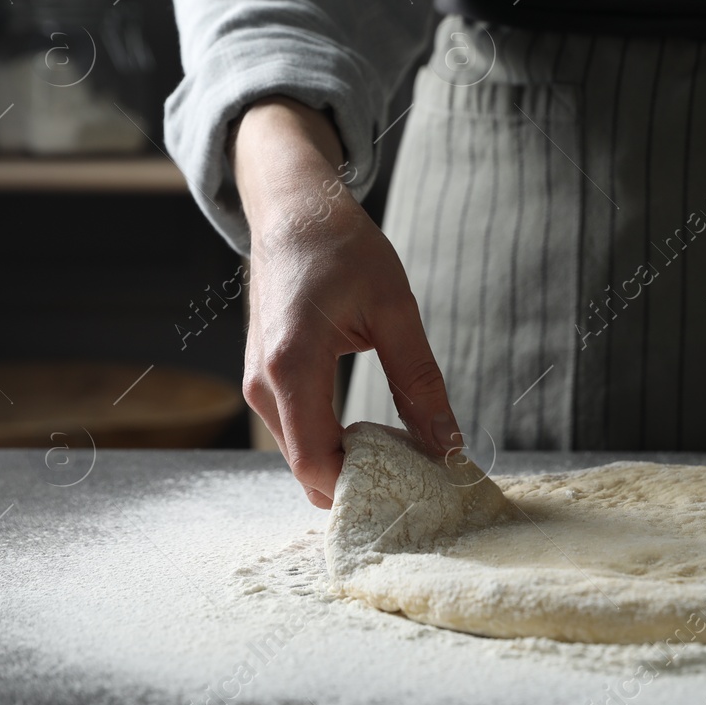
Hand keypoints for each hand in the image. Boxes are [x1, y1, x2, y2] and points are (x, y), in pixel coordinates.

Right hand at [234, 97, 460, 507]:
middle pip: (308, 469)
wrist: (294, 211)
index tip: (416, 493)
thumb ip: (420, 383)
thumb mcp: (396, 310)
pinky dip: (334, 445)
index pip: (318, 463)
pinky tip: (377, 436)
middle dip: (362, 484)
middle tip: (422, 483)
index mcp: (291, 366)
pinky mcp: (263, 381)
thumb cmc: (342, 249)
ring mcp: (257, 385)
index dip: (363, 491)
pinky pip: (297, 433)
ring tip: (407, 458)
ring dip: (348, 465)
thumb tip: (448, 446)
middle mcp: (263, 385)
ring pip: (302, 456)